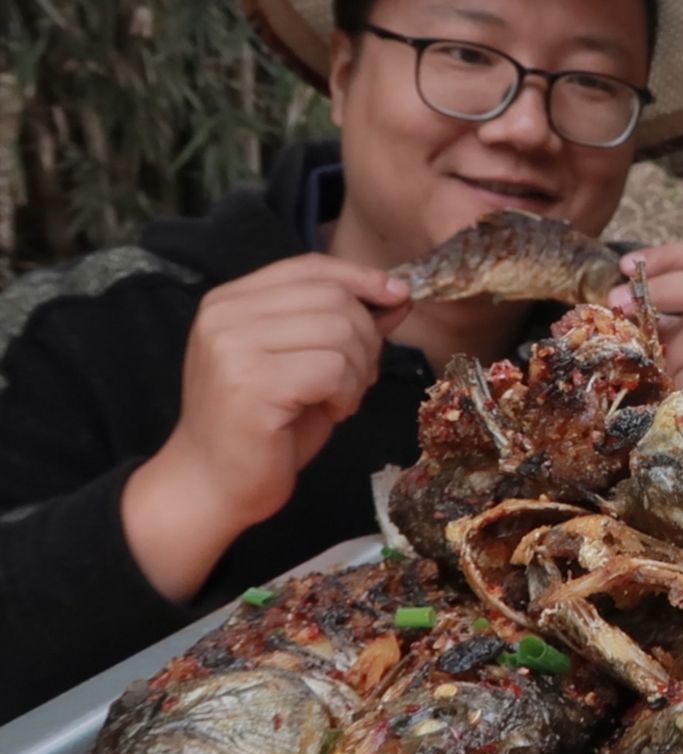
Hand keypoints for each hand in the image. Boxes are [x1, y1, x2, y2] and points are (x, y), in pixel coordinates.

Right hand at [123, 255, 410, 599]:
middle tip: (359, 376)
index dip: (362, 277)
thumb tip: (398, 295)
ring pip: (339, 331)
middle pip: (333, 297)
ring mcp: (233, 346)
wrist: (214, 486)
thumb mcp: (308, 362)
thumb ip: (344, 325)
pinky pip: (333, 368)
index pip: (310, 267)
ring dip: (358, 370)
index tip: (397, 297)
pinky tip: (332, 411)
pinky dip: (349, 392)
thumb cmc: (265, 427)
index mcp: (231, 301)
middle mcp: (225, 314)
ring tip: (340, 398)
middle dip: (366, 336)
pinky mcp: (251, 382)